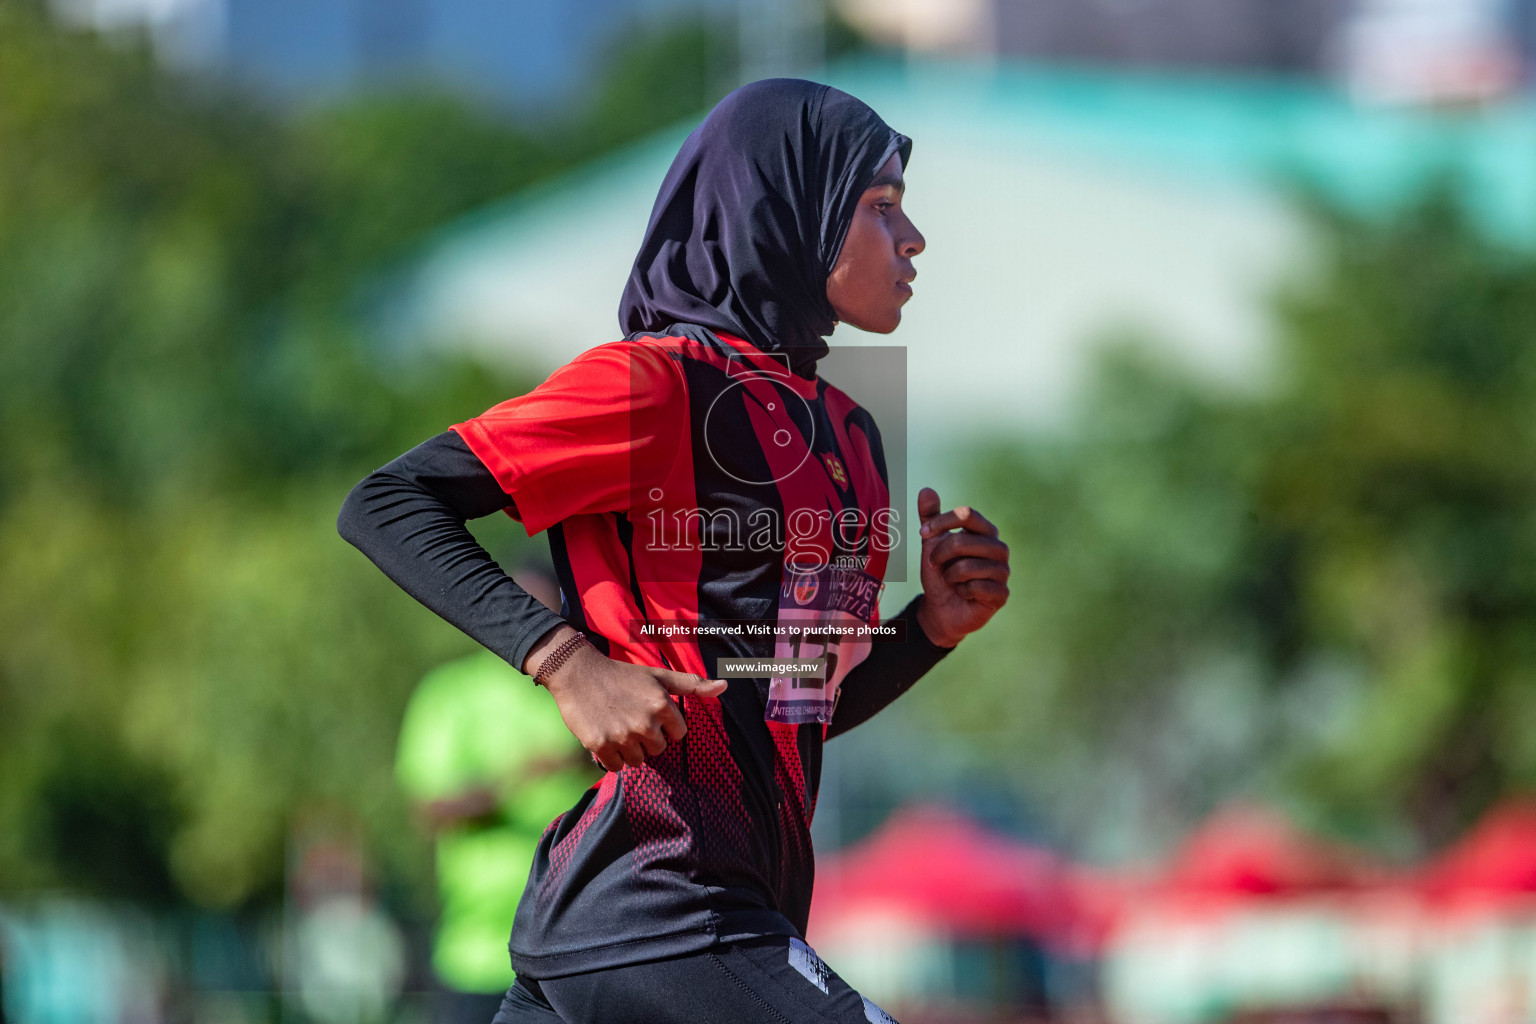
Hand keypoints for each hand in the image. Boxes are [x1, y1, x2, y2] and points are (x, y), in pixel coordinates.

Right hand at [526, 627, 726, 771]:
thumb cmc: (621, 675)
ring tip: (618, 729)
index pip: (678, 735)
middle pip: (658, 751)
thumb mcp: (658, 676)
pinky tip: (606, 739)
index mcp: (661, 705)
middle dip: (648, 740)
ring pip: (637, 761)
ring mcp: (621, 736)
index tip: (650, 715)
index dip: (665, 727)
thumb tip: (725, 686)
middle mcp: (644, 723)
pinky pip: (616, 768)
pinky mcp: (599, 746)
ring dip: (629, 750)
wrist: (578, 673)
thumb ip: (692, 684)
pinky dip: (612, 758)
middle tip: (632, 721)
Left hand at [914, 487, 1009, 647]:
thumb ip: (930, 518)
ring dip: (950, 576)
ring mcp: (1003, 571)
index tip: (922, 534)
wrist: (941, 608)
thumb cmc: (940, 573)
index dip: (942, 523)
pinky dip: (962, 591)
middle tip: (935, 565)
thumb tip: (926, 489)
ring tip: (952, 581)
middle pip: (963, 541)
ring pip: (968, 566)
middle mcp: (998, 548)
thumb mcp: (931, 543)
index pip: (967, 514)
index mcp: (985, 531)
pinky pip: (976, 587)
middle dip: (940, 554)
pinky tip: (965, 594)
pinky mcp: (1002, 594)